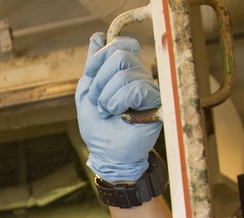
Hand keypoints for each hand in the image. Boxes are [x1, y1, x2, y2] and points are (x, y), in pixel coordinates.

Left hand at [76, 32, 161, 183]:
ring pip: (126, 73)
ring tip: (108, 112)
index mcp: (125, 72)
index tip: (89, 75)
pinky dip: (119, 101)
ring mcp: (150, 89)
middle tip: (98, 103)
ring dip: (107, 97)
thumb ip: (92, 66)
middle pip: (120, 56)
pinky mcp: (156, 103)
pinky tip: (119, 115)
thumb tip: (97, 36)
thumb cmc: (99, 128)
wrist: (107, 155)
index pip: (120, 44)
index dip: (100, 57)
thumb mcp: (87, 94)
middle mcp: (141, 76)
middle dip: (100, 81)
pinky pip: (137, 87)